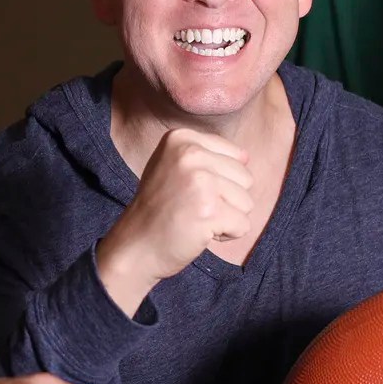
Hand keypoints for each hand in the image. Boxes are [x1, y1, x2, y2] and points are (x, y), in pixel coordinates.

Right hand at [96, 128, 254, 311]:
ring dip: (226, 218)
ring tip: (195, 219)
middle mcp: (190, 153)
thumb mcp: (174, 166)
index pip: (237, 156)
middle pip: (245, 178)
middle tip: (192, 207)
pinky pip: (243, 225)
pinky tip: (199, 232)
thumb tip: (246, 157)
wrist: (135, 245)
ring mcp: (199, 181)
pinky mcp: (209, 210)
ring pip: (247, 202)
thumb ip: (207, 156)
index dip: (220, 180)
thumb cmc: (160, 208)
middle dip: (226, 200)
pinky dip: (226, 235)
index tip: (188, 190)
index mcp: (182, 138)